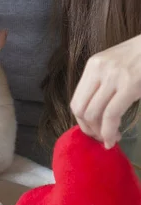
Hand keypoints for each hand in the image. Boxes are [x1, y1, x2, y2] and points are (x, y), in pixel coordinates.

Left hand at [70, 34, 140, 148]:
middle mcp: (98, 69)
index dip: (82, 122)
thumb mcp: (116, 66)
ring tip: (111, 138)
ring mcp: (113, 76)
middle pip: (80, 109)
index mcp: (93, 65)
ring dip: (100, 133)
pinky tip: (115, 138)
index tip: (94, 131)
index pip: (76, 100)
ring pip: (93, 114)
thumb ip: (103, 84)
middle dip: (89, 130)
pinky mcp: (129, 85)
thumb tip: (94, 114)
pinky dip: (110, 131)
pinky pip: (111, 114)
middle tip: (101, 138)